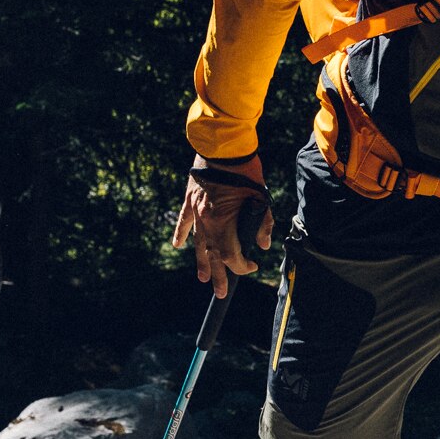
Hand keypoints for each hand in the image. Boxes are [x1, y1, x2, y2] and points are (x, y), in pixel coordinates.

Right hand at [173, 154, 274, 298]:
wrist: (223, 146)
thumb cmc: (245, 171)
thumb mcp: (261, 198)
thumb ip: (263, 224)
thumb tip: (263, 245)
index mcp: (223, 222)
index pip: (231, 255)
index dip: (242, 265)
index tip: (252, 265)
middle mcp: (206, 221)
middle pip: (213, 255)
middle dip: (219, 275)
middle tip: (221, 292)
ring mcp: (195, 210)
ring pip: (197, 243)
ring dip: (201, 261)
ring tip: (203, 278)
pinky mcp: (189, 199)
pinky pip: (183, 221)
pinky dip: (180, 233)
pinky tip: (176, 245)